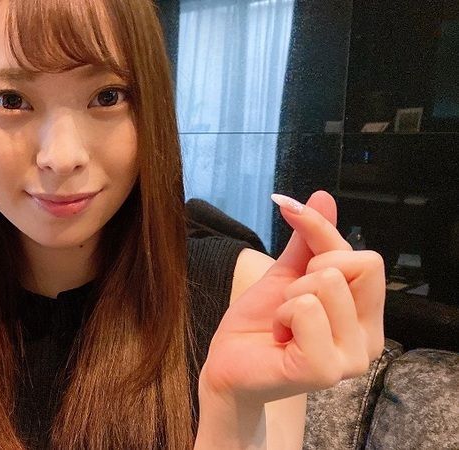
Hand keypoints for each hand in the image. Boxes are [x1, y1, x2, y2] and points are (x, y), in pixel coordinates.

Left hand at [200, 191, 384, 404]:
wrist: (228, 365)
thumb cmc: (259, 325)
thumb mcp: (285, 275)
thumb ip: (309, 239)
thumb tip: (322, 196)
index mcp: (366, 318)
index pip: (367, 257)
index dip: (322, 232)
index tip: (290, 215)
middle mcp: (369, 341)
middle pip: (355, 264)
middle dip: (307, 273)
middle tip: (289, 304)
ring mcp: (350, 359)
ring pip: (326, 284)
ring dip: (289, 298)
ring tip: (282, 325)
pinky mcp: (324, 370)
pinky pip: (306, 309)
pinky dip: (282, 315)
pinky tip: (279, 338)